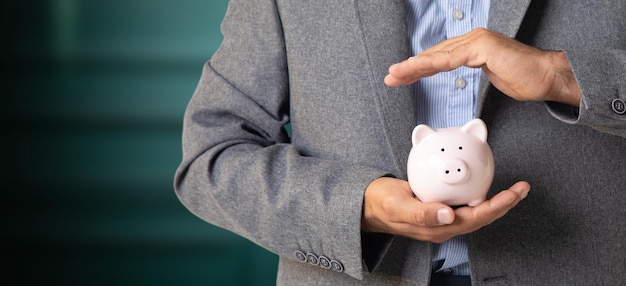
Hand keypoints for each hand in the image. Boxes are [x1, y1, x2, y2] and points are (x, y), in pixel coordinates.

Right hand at [361, 177, 529, 242]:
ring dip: (497, 199)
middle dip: (505, 203)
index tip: (514, 193)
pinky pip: (464, 201)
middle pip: (483, 216)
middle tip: (522, 187)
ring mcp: (443, 217)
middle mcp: (445, 225)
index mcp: (438, 227)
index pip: (476, 218)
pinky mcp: (440, 208)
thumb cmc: (381, 204)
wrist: (368, 205)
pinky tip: (483, 179)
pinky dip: (478, 190)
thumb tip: (448, 215)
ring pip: (476, 209)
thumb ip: (421, 213)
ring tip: (513, 186)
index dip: (498, 206)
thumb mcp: (397, 205)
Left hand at [384, 28, 580, 106]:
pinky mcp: (483, 47)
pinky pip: (451, 58)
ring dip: (414, 66)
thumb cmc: (524, 78)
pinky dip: (431, 64)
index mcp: (473, 46)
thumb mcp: (492, 76)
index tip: (402, 77)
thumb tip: (461, 76)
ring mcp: (477, 41)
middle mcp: (472, 40)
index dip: (419, 68)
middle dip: (410, 67)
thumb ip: (474, 71)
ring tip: (396, 74)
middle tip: (391, 77)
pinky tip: (416, 68)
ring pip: (438, 55)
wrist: (547, 77)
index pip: (439, 57)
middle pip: (434, 54)